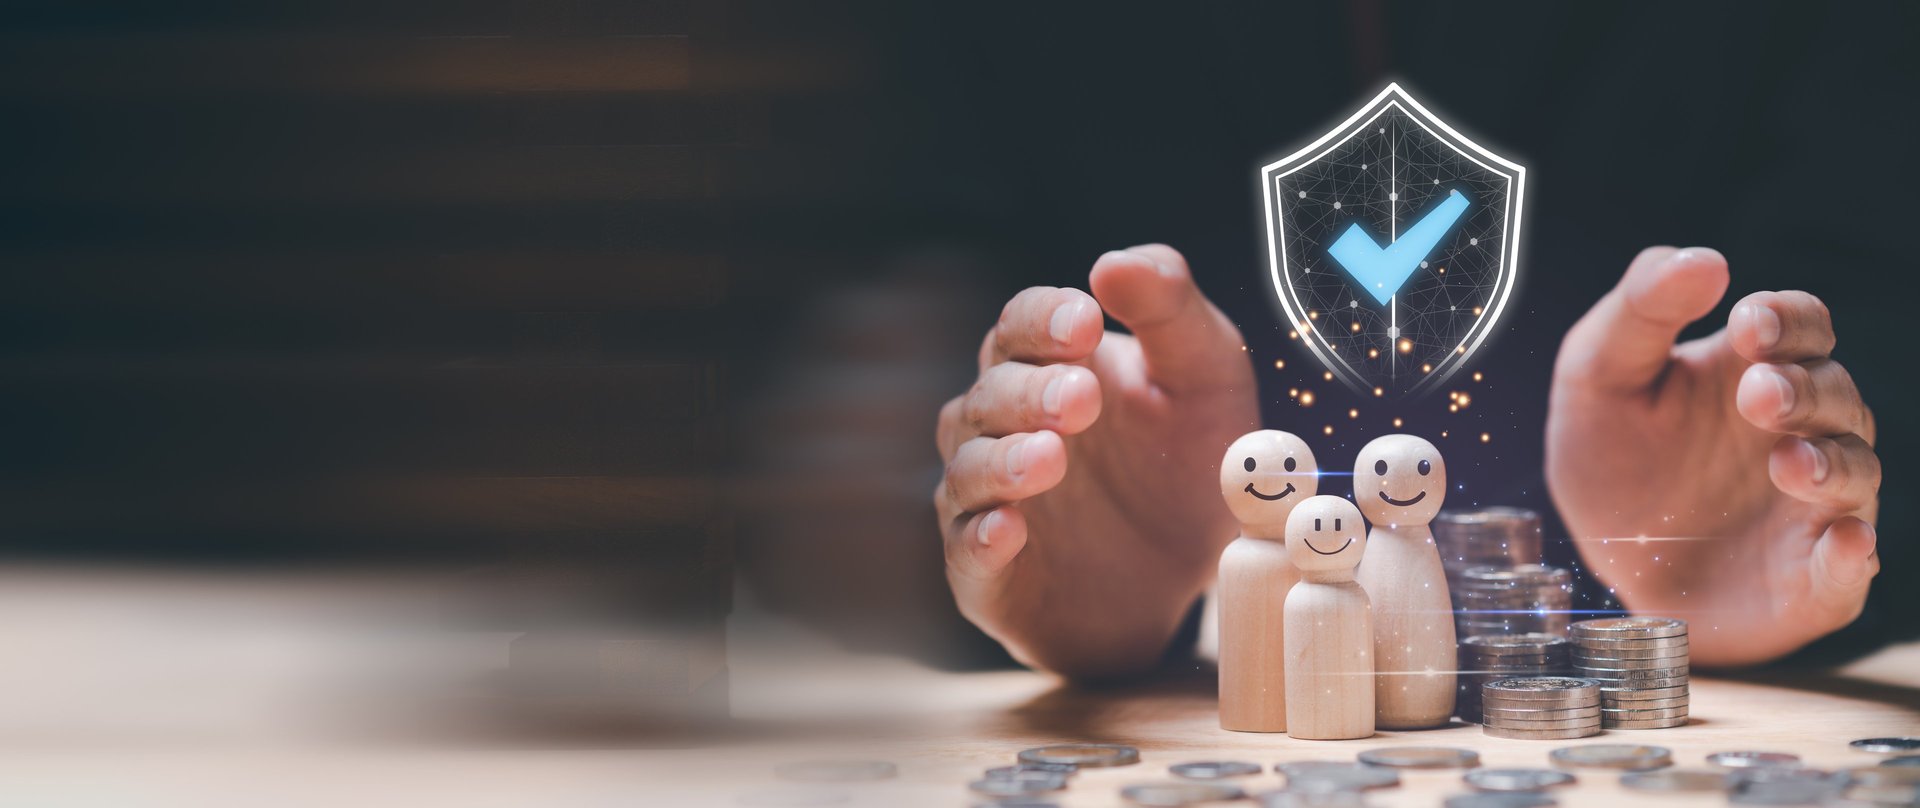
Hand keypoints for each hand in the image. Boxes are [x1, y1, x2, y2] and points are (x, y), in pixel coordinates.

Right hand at [934, 245, 1257, 676]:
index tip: (1086, 323)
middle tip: (1081, 399)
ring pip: (968, 468)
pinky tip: (1009, 530)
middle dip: (1030, 392)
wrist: (1188, 575)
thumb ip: (1171, 311)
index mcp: (1049, 364)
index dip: (1045, 319)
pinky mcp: (986, 572)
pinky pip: (967, 551)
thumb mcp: (1206, 379)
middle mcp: (1004, 425)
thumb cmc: (1183, 462)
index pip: (1022, 323)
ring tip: (1050, 459)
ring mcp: (987, 498)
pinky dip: (982, 537)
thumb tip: (1115, 262)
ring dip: (1002, 461)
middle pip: (991, 393)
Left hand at [1547, 247, 1879, 665]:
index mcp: (1752, 370)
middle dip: (1804, 390)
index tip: (1747, 324)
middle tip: (1757, 395)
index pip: (1802, 325)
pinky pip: (1849, 565)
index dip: (1787, 319)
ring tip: (1787, 464)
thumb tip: (1704, 259)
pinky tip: (1842, 542)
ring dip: (1831, 464)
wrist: (1602, 564)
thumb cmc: (1612, 458)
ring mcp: (1812, 504)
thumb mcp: (1597, 376)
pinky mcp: (1810, 577)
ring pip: (1854, 470)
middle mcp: (1798, 430)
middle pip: (1835, 392)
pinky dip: (1852, 555)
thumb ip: (1641, 310)